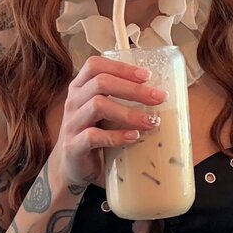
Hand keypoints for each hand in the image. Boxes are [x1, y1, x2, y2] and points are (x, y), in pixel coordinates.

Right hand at [52, 54, 164, 187]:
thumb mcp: (105, 113)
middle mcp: (74, 101)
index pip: (95, 65)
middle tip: (159, 98)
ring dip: (129, 113)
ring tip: (151, 121)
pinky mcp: (73, 146)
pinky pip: (93, 136)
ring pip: (98, 105)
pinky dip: (117, 135)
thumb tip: (161, 95)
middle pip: (101, 83)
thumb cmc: (95, 134)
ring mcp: (71, 123)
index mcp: (80, 88)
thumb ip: (122, 101)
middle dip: (134, 89)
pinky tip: (134, 137)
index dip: (121, 67)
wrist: (72, 167)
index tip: (147, 76)